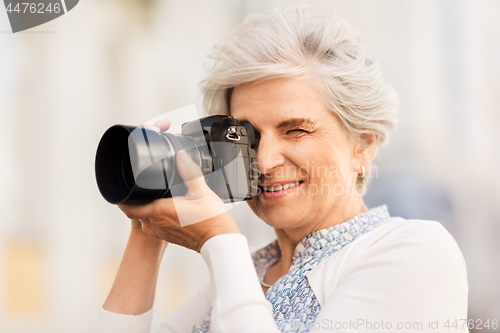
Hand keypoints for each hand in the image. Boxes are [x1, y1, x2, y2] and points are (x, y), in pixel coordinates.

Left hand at [119, 119, 239, 252]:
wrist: (220, 242)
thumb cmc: (211, 221)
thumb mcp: (201, 191)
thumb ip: (189, 172)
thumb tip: (181, 156)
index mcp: (161, 212)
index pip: (130, 208)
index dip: (122, 199)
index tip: (122, 189)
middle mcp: (158, 224)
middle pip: (136, 212)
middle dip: (136, 200)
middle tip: (140, 188)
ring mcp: (163, 232)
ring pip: (145, 219)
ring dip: (145, 209)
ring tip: (153, 197)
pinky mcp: (170, 237)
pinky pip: (154, 226)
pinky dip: (155, 217)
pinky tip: (167, 209)